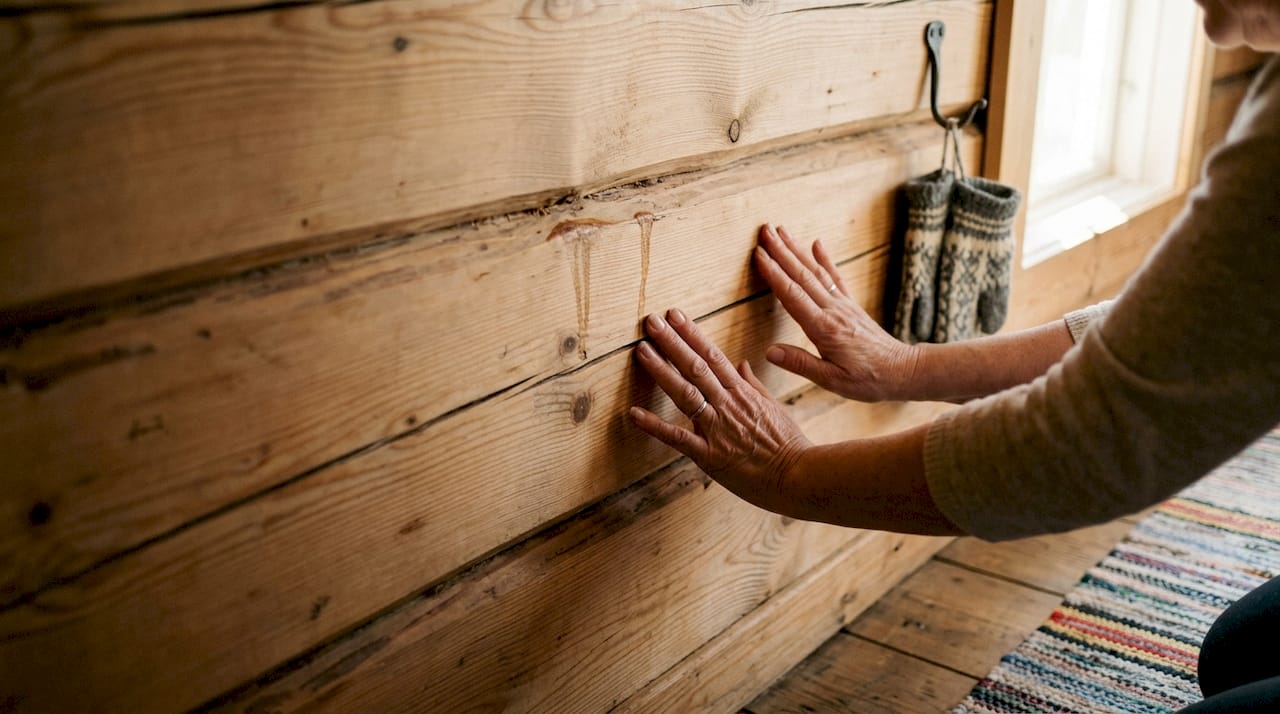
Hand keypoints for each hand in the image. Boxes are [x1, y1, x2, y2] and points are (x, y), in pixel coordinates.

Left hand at [629, 308, 810, 511]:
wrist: (801, 476)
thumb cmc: (790, 445)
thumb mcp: (775, 408)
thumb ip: (754, 385)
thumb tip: (742, 363)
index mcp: (742, 392)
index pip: (713, 356)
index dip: (692, 334)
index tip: (675, 315)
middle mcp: (728, 405)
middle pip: (696, 367)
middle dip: (672, 342)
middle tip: (651, 320)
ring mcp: (718, 429)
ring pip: (685, 393)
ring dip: (661, 371)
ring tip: (641, 350)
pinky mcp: (710, 456)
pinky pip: (678, 438)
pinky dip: (655, 426)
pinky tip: (633, 414)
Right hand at [755, 224, 919, 402]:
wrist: (902, 371)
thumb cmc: (868, 380)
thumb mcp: (832, 380)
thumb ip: (800, 364)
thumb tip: (769, 351)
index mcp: (824, 328)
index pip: (792, 295)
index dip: (774, 274)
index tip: (759, 254)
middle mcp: (833, 310)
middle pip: (802, 276)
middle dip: (781, 252)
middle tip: (764, 231)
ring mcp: (843, 305)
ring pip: (816, 272)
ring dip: (796, 250)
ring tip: (782, 232)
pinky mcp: (851, 306)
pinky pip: (836, 278)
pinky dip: (825, 259)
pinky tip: (817, 244)